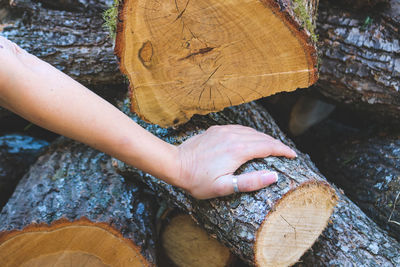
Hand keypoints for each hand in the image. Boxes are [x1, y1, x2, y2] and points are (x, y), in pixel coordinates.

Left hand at [177, 125, 296, 198]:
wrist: (175, 164)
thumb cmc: (198, 180)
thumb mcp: (224, 187)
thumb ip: (250, 182)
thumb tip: (274, 176)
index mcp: (239, 150)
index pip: (268, 147)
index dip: (283, 150)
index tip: (293, 155)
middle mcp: (234, 136)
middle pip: (262, 137)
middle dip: (276, 144)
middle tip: (286, 152)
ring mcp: (224, 130)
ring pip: (251, 131)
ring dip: (264, 138)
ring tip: (272, 146)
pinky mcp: (217, 130)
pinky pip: (240, 129)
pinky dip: (251, 134)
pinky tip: (251, 139)